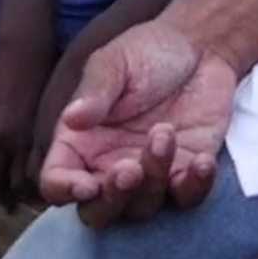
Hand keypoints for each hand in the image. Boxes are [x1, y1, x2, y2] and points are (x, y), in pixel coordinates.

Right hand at [0, 54, 51, 204]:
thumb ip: (38, 149)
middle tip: (5, 203)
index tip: (20, 201)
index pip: (16, 182)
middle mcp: (0, 138)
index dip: (19, 195)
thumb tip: (35, 176)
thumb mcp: (48, 122)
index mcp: (23, 141)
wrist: (24, 57)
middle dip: (0, 194)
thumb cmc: (45, 88)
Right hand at [37, 21, 236, 226]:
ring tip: (165, 133)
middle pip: (98, 212)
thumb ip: (94, 92)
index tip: (86, 185)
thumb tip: (72, 118)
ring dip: (154, 179)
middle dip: (112, 200)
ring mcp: (149, 175)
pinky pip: (186, 197)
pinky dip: (194, 186)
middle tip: (129, 170)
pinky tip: (201, 160)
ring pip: (142, 207)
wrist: (199, 46)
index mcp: (80, 142)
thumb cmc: (146, 51)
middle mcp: (108, 166)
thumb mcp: (114, 63)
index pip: (57, 181)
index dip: (65, 190)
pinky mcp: (186, 173)